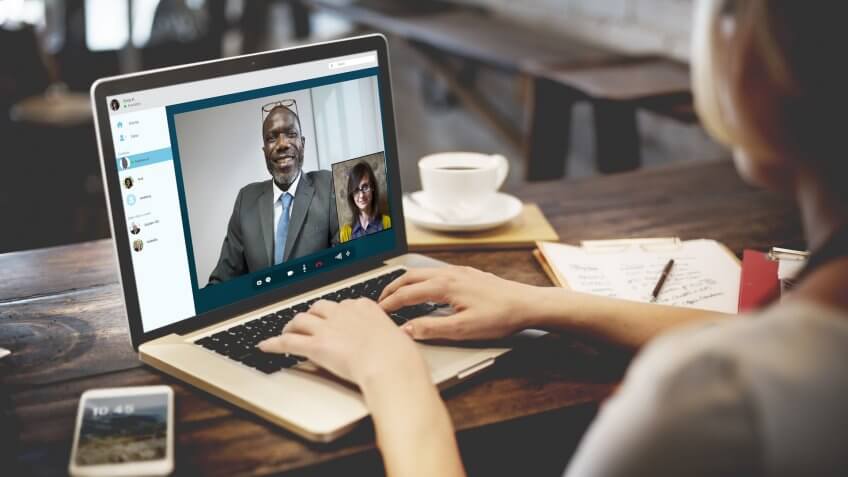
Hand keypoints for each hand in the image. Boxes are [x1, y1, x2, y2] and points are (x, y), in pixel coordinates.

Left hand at [258, 299, 428, 386]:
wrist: (390, 364)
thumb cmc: (399, 355)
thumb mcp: (397, 337)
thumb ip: (386, 335)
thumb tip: (391, 342)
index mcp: (364, 307)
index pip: (343, 305)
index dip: (335, 314)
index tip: (333, 320)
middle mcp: (343, 312)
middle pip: (318, 308)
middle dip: (311, 315)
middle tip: (308, 325)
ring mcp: (327, 328)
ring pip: (300, 320)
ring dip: (291, 326)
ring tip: (287, 332)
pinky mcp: (315, 345)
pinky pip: (288, 342)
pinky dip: (273, 343)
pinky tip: (265, 346)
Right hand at [379, 266, 542, 340]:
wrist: (527, 304)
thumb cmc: (499, 317)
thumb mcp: (463, 329)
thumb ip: (431, 328)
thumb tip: (406, 329)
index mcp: (444, 286)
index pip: (407, 294)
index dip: (389, 304)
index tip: (377, 313)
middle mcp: (449, 273)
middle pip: (410, 277)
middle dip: (391, 288)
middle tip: (379, 301)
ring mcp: (458, 271)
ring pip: (422, 272)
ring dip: (405, 282)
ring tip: (396, 294)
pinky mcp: (467, 273)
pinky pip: (435, 272)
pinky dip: (420, 280)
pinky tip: (424, 289)